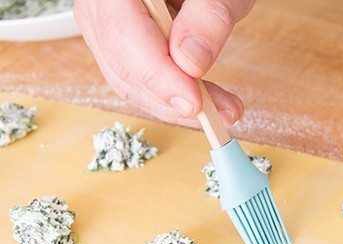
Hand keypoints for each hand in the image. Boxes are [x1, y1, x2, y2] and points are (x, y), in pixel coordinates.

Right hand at [74, 0, 254, 126]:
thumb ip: (208, 18)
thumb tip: (191, 65)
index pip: (124, 36)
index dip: (159, 77)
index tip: (194, 103)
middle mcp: (97, 6)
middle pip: (125, 68)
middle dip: (175, 100)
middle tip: (223, 114)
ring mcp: (102, 28)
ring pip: (131, 84)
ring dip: (178, 107)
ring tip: (224, 110)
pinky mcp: (119, 47)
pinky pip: (139, 82)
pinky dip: (173, 98)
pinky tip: (207, 102)